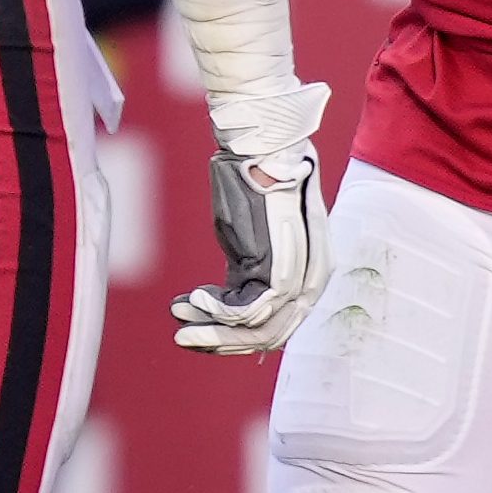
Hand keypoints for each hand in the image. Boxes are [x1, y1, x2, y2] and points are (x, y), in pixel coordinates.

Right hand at [171, 126, 332, 356]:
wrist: (266, 151)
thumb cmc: (256, 187)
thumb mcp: (255, 238)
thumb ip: (250, 271)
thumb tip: (228, 301)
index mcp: (310, 276)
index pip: (276, 326)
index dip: (235, 336)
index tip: (197, 328)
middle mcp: (312, 283)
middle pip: (268, 336)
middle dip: (220, 341)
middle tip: (183, 338)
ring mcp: (299, 279)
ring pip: (256, 329)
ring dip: (211, 328)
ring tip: (179, 314)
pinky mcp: (282, 270)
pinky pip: (247, 311)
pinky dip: (215, 310)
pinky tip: (191, 297)